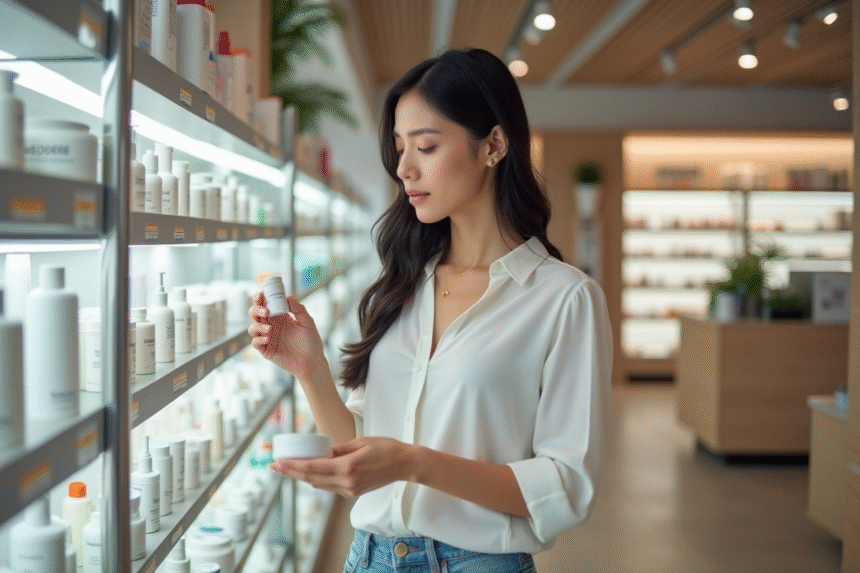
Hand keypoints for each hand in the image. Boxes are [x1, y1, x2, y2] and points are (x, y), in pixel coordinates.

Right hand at [248, 292, 325, 380]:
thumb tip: (289, 297)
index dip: (260, 298)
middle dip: (256, 310)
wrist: (312, 362)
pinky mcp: (266, 350)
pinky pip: (255, 343)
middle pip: (254, 314)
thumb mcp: (308, 323)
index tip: (261, 294)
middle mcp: (271, 325)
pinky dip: (258, 339)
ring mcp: (267, 338)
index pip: (266, 304)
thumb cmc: (311, 342)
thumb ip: (299, 310)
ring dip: (258, 326)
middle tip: (266, 311)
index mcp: (280, 317)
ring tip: (270, 329)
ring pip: (252, 328)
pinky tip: (268, 339)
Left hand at [270, 437, 417, 497]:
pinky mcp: (353, 492)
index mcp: (347, 467)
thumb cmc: (386, 448)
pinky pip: (329, 486)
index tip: (279, 463)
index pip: (313, 467)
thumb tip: (322, 452)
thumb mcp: (361, 442)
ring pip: (319, 484)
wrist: (405, 465)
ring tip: (289, 468)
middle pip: (311, 479)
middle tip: (274, 467)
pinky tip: (311, 472)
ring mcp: (350, 490)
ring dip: (303, 477)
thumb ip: (339, 449)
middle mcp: (346, 482)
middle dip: (291, 473)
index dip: (293, 466)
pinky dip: (318, 479)